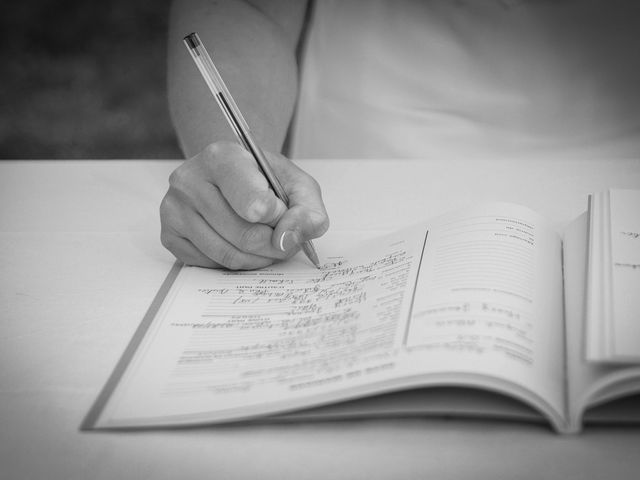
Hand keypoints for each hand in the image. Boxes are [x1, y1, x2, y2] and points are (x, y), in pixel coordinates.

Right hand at [160, 141, 328, 268]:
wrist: (232, 176)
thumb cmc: (264, 180)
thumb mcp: (297, 185)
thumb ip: (307, 210)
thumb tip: (287, 239)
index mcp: (221, 157)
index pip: (255, 205)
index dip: (278, 218)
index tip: (281, 212)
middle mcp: (189, 179)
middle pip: (245, 236)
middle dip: (273, 245)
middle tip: (282, 239)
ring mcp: (174, 208)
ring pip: (227, 255)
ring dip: (258, 258)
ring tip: (267, 244)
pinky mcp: (169, 234)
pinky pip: (210, 265)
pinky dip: (235, 263)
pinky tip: (242, 246)